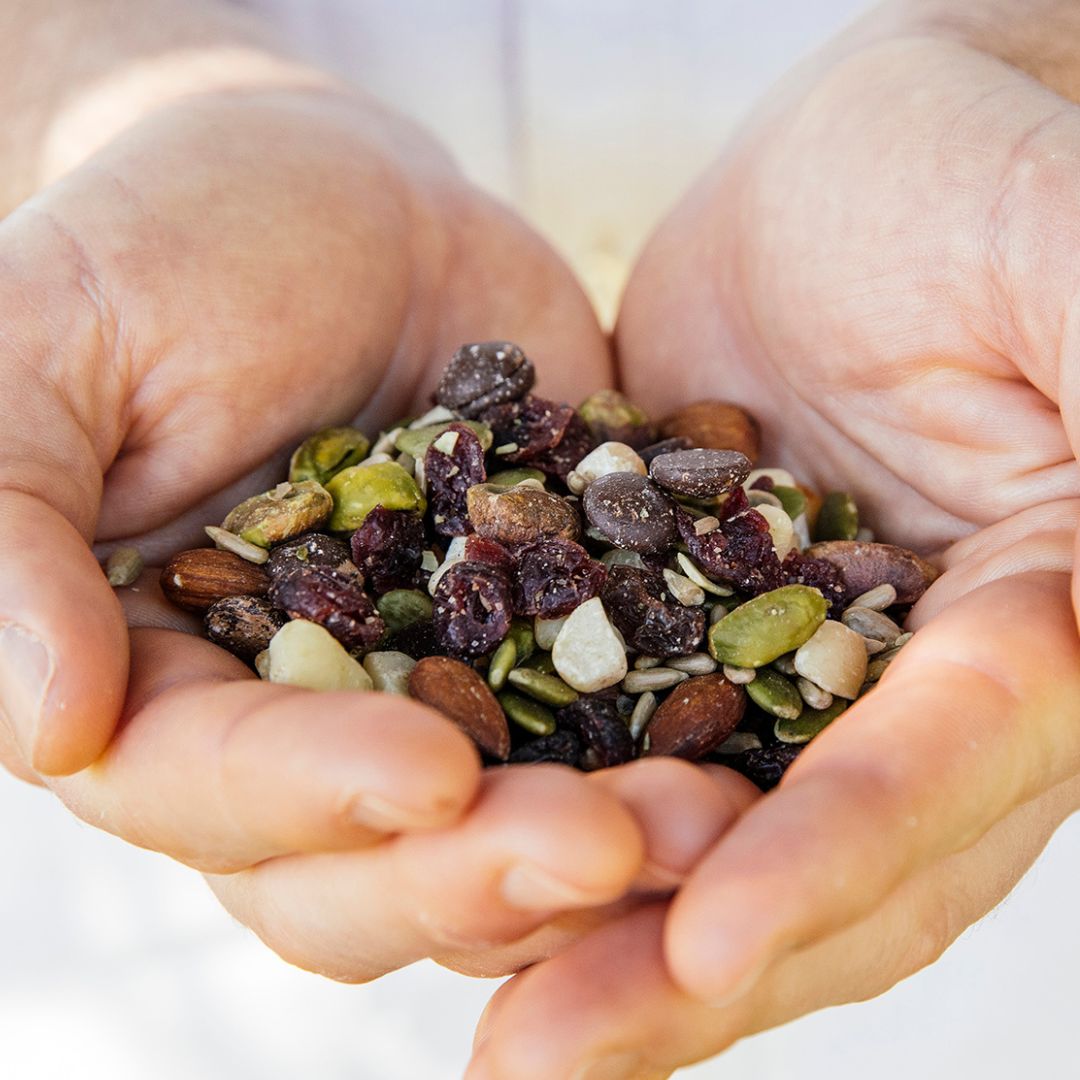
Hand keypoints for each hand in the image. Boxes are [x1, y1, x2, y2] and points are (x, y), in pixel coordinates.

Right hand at [0, 59, 678, 970]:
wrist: (345, 202)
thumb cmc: (177, 250)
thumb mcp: (52, 351)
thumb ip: (16, 530)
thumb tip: (47, 724)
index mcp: (163, 686)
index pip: (217, 794)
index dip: (317, 799)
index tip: (428, 774)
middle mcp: (299, 730)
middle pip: (372, 870)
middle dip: (483, 873)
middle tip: (609, 843)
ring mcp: (438, 702)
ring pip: (503, 841)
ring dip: (604, 852)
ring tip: (713, 821)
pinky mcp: (553, 653)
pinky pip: (613, 740)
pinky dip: (675, 762)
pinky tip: (761, 763)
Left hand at [468, 3, 1079, 1074]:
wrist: (865, 169)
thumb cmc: (987, 177)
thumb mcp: (1067, 261)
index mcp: (1051, 625)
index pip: (955, 765)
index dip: (842, 850)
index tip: (710, 929)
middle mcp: (929, 695)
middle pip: (828, 865)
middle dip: (689, 960)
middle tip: (542, 1056)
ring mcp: (797, 677)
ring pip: (709, 842)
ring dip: (597, 933)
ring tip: (494, 1032)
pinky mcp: (682, 630)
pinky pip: (613, 746)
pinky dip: (540, 818)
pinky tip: (436, 876)